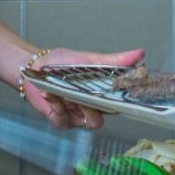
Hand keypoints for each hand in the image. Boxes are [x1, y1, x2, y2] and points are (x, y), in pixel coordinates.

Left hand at [22, 47, 144, 129]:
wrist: (34, 68)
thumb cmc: (61, 63)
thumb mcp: (90, 59)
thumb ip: (114, 61)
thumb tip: (140, 53)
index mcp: (102, 96)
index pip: (118, 105)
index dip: (122, 104)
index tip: (119, 94)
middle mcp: (92, 109)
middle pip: (102, 117)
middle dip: (95, 107)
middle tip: (87, 94)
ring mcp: (77, 117)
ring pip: (87, 121)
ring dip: (77, 106)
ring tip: (64, 92)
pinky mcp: (61, 121)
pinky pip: (64, 119)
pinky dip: (56, 104)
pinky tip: (48, 92)